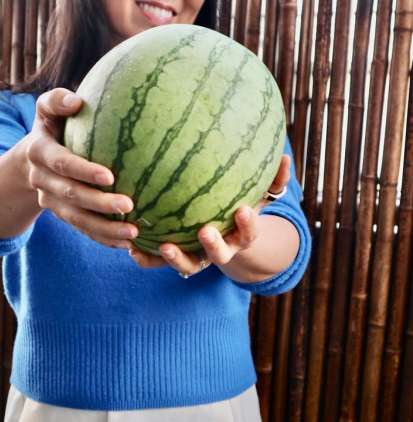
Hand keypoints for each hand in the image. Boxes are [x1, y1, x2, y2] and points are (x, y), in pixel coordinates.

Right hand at [26, 88, 138, 248]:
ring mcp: (51, 201)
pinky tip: (128, 244)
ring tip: (133, 234)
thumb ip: (56, 101)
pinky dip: (104, 238)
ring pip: (77, 219)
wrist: (31, 160)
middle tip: (129, 206)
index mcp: (39, 152)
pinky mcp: (63, 215)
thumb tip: (76, 100)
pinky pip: (83, 230)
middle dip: (99, 203)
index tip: (110, 176)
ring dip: (105, 229)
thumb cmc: (51, 128)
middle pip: (71, 195)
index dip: (83, 171)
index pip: (62, 163)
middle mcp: (42, 180)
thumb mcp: (47, 110)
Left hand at [129, 154, 293, 280]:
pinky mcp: (177, 258)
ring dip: (177, 258)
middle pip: (220, 254)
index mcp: (241, 235)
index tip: (244, 211)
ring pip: (189, 264)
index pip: (249, 232)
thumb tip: (287, 158)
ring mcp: (198, 256)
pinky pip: (161, 263)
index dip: (248, 224)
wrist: (224, 234)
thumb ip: (272, 181)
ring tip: (164, 246)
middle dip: (214, 245)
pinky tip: (133, 250)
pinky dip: (148, 260)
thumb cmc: (239, 208)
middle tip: (205, 231)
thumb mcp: (257, 196)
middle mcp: (221, 249)